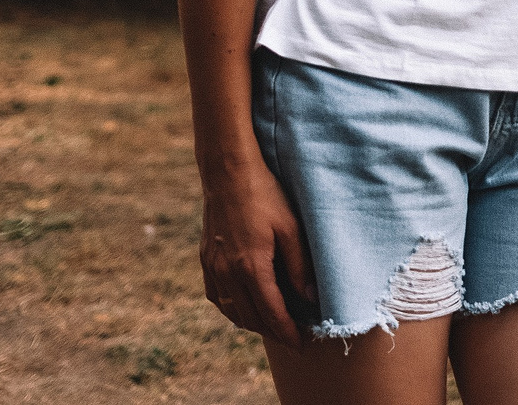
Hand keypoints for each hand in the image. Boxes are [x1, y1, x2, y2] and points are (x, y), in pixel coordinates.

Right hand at [199, 157, 317, 346]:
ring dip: (252, 322)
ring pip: (232, 311)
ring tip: (272, 324)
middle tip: (291, 336)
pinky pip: (217, 297)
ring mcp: (213, 268)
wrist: (228, 174)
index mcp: (251, 268)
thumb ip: (299, 266)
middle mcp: (227, 274)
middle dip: (272, 331)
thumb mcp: (290, 228)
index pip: (271, 314)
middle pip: (251, 318)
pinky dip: (232, 308)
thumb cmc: (265, 196)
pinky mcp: (206, 260)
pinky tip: (244, 305)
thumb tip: (311, 298)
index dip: (287, 332)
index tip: (300, 344)